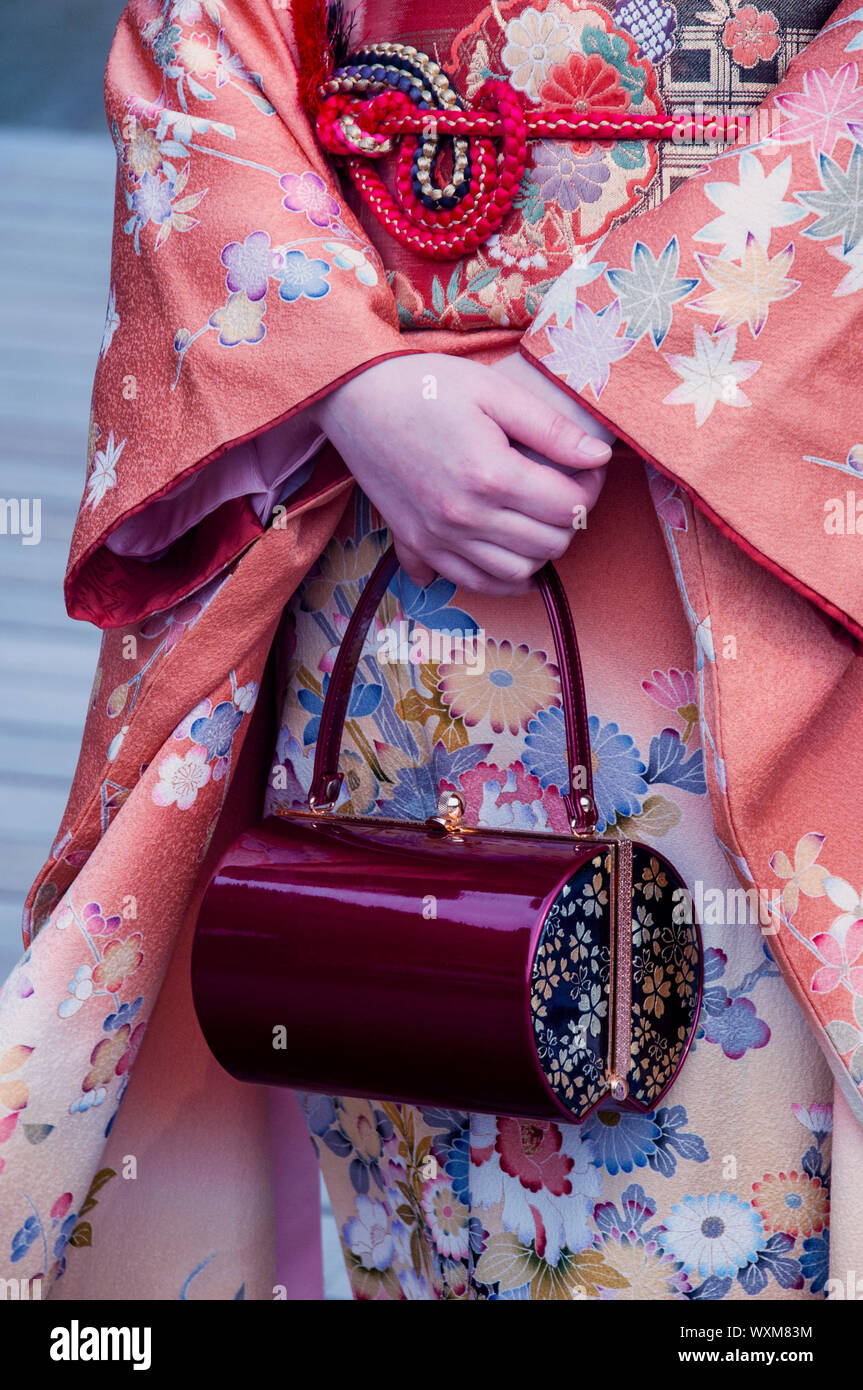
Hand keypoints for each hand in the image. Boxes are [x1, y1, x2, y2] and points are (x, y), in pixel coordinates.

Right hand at [311, 352, 612, 595]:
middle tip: (566, 487)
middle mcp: (465, 517)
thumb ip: (551, 429)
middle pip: (550, 544)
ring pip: (518, 573)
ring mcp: (439, 538)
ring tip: (538, 517)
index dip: (591, 487)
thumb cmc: (424, 386)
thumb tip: (598, 457)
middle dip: (571, 518)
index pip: (570, 506)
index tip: (587, 466)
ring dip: (540, 551)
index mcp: (490, 475)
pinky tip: (509, 552)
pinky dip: (501, 577)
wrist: (353, 398)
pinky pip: (474, 583)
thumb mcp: (495, 391)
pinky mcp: (417, 546)